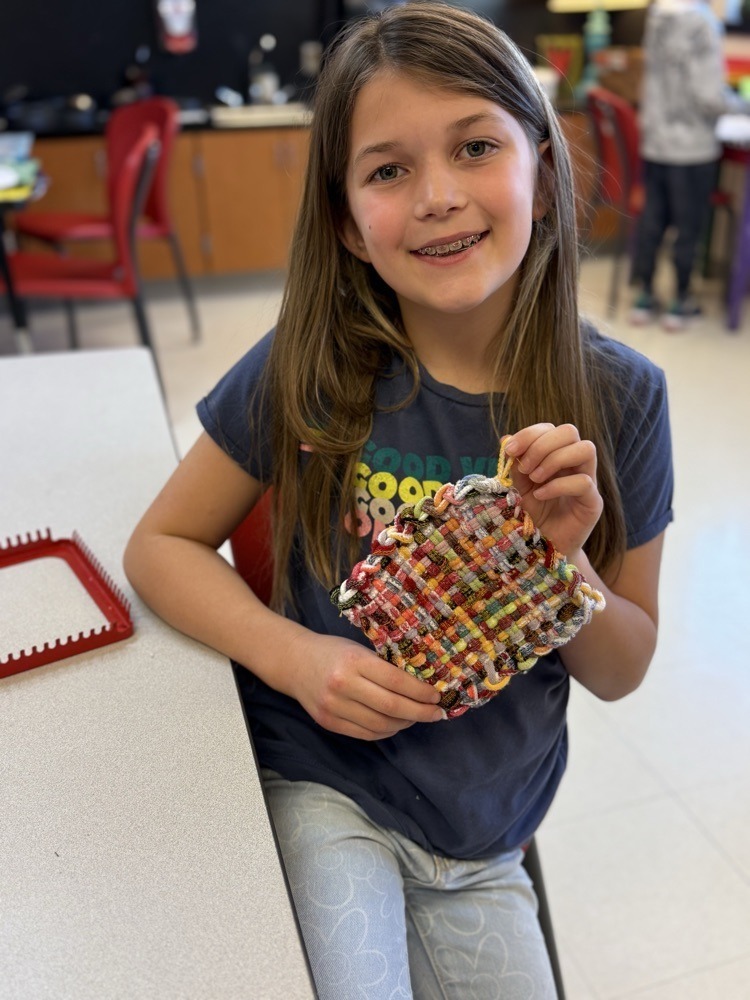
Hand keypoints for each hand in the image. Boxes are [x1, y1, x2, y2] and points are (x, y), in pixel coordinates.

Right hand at [283, 631, 444, 739]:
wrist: (294, 662)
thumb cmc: (333, 652)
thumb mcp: (359, 649)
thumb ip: (384, 667)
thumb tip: (421, 686)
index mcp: (354, 661)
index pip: (396, 681)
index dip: (420, 692)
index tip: (436, 696)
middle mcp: (342, 685)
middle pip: (391, 707)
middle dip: (419, 712)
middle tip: (436, 713)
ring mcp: (333, 707)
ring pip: (380, 725)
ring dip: (403, 724)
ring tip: (415, 717)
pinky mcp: (328, 723)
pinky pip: (365, 734)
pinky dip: (385, 732)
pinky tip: (395, 724)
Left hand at [502, 423, 602, 556]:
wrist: (541, 548)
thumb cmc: (532, 515)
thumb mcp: (518, 487)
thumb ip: (515, 464)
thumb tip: (506, 438)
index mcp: (557, 455)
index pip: (551, 429)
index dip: (530, 434)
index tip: (510, 450)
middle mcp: (575, 464)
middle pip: (570, 431)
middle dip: (542, 445)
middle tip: (525, 468)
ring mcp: (588, 481)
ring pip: (586, 449)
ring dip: (554, 459)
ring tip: (535, 479)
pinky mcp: (593, 502)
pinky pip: (583, 482)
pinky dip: (557, 486)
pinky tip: (540, 496)